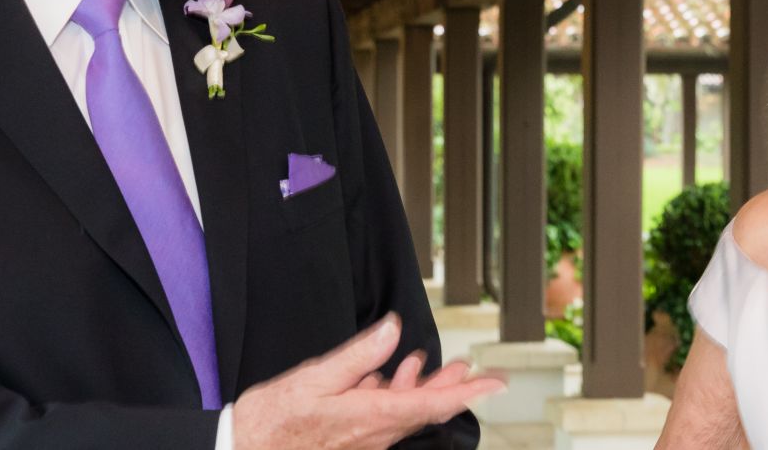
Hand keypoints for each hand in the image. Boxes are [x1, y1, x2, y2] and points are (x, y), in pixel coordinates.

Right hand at [231, 313, 505, 449]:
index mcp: (370, 416)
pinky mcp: (352, 440)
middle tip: (471, 370)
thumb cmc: (272, 421)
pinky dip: (395, 395)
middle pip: (425, 410)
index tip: (495, 383)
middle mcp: (373, 433)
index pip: (432, 404)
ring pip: (406, 413)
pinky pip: (384, 418)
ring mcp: (364, 440)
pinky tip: (392, 378)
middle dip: (452, 388)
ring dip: (424, 389)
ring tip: (443, 369)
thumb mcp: (314, 378)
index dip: (468, 393)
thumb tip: (392, 330)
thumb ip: (359, 355)